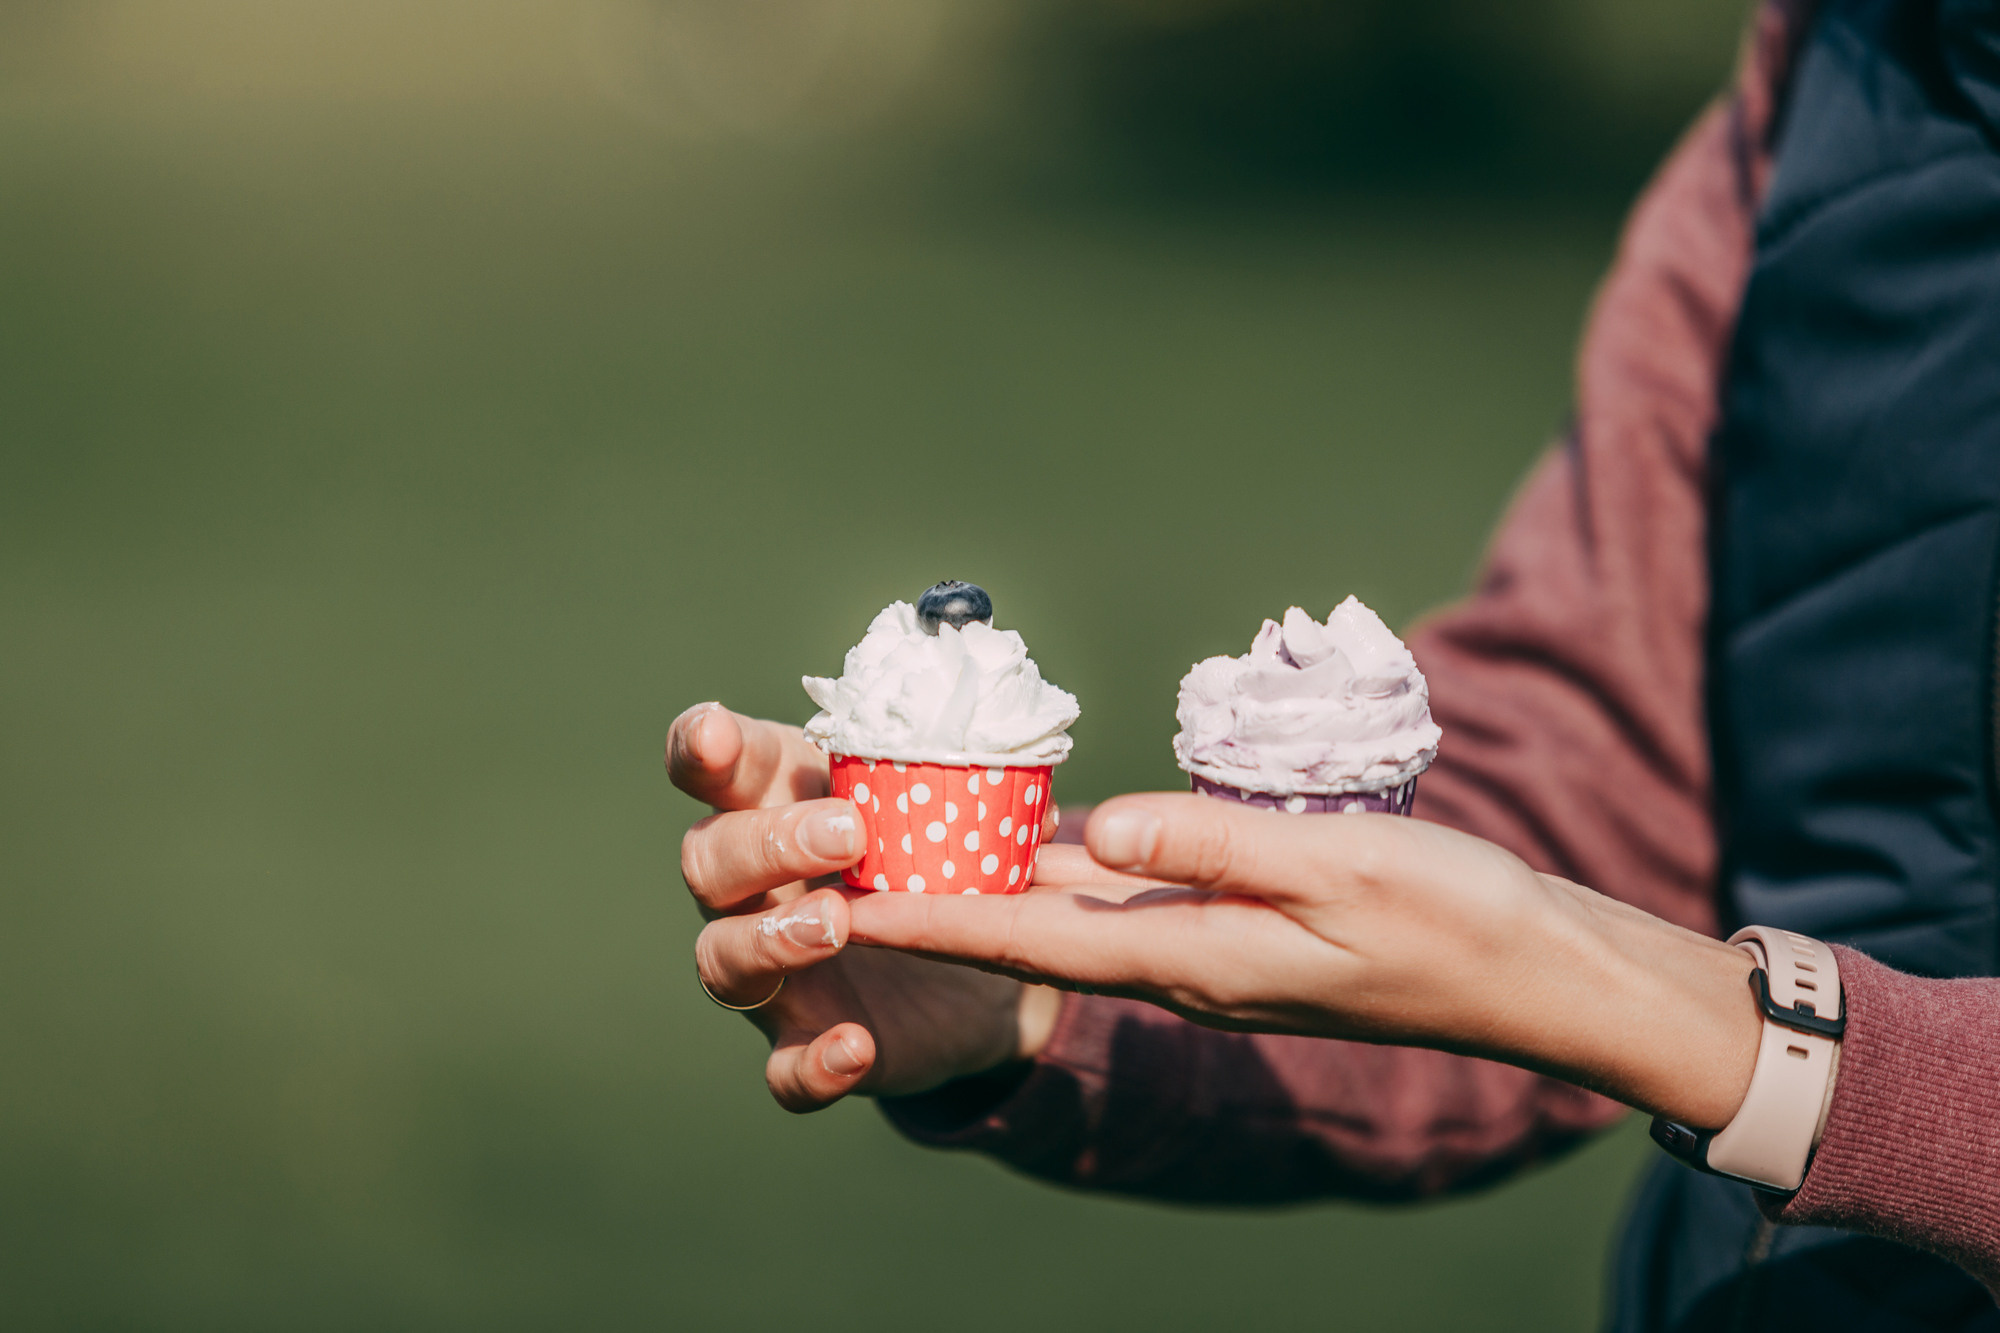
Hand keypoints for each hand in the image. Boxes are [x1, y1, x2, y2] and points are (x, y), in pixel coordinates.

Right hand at [669, 703, 1062, 1111]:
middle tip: (849, 833)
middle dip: (767, 843)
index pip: (713, 767)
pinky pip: (782, 1071)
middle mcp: (752, 888)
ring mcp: (769, 972)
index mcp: (778, 805)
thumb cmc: (938, 856)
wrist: (982, 972)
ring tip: (837, 923)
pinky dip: (812, 1065)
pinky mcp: (805, 1043)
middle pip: (707, 860)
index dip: (699, 748)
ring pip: (719, 958)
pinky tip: (855, 1047)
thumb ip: (956, 780)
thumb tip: (1008, 766)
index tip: (715, 736)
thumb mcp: (946, 808)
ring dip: (773, 938)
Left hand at [846, 792, 1763, 1128]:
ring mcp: (1211, 949)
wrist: (1530, 971)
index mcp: (1192, 959)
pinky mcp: (1240, 926)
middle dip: (940, 899)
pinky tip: (1041, 829)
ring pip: (1076, 909)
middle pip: (1033, 929)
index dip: (932, 923)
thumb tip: (1100, 829)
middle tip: (854, 856)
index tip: (844, 911)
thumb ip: (1212, 845)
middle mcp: (1183, 962)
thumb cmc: (1449, 916)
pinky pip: (1129, 894)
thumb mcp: (1335, 866)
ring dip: (995, 878)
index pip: (1030, 942)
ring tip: (917, 832)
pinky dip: (1070, 862)